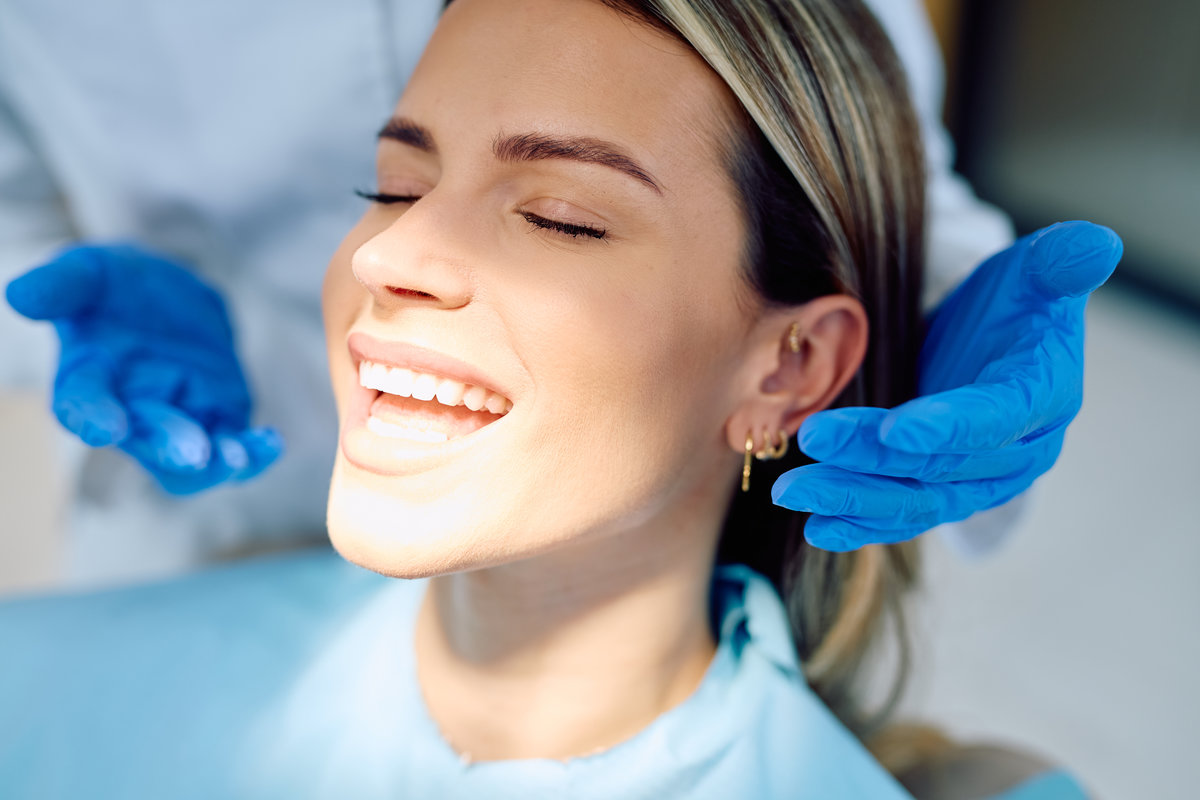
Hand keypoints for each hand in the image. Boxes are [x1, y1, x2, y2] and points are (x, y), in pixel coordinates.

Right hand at [6, 243, 282, 494]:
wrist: (160, 293)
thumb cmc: (110, 287)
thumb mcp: (84, 273)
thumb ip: (59, 286)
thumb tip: (18, 296)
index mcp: (86, 380)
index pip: (81, 406)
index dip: (92, 417)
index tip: (105, 426)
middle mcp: (129, 410)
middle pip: (145, 440)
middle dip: (168, 446)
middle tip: (192, 452)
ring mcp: (177, 416)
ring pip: (192, 460)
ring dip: (215, 463)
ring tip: (237, 456)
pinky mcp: (218, 415)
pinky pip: (234, 445)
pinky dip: (253, 452)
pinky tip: (271, 442)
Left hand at [772, 221, 1122, 550]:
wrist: (998, 343)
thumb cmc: (1017, 302)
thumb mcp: (1038, 272)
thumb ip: (1062, 261)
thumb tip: (1096, 244)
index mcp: (1041, 397)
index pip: (993, 419)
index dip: (949, 427)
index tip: (896, 429)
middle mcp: (1016, 453)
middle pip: (938, 462)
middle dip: (872, 455)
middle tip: (812, 438)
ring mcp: (979, 481)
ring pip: (913, 497)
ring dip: (852, 498)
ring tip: (793, 490)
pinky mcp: (944, 492)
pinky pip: (902, 515)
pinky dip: (860, 523)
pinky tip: (817, 527)